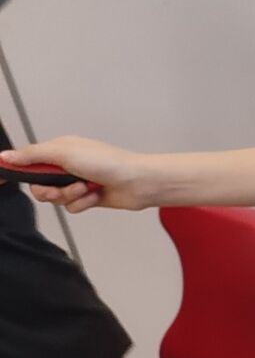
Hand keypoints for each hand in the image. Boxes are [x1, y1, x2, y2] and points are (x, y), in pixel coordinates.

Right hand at [1, 137, 147, 212]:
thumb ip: (33, 156)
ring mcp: (77, 182)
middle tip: (62, 186)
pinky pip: (72, 206)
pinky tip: (96, 194)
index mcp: (59, 150)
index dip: (16, 170)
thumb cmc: (108, 162)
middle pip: (38, 184)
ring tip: (86, 188)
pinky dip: (82, 203)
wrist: (138, 182)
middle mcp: (66, 165)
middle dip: (49, 189)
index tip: (4, 177)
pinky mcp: (88, 197)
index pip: (28, 160)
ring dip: (69, 195)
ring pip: (55, 198)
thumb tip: (6, 157)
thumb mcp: (64, 153)